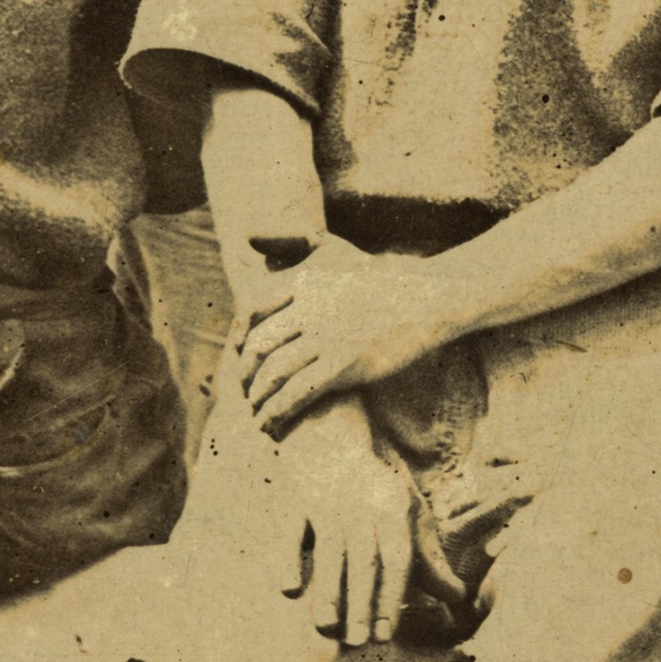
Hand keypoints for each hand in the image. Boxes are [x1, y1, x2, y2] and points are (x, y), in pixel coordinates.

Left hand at [234, 247, 470, 416]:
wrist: (422, 298)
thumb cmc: (375, 276)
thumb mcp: (332, 248)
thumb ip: (290, 242)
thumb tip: (246, 237)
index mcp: (301, 284)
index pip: (252, 313)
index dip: (239, 338)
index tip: (238, 355)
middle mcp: (309, 310)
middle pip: (260, 347)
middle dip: (246, 375)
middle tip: (245, 391)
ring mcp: (327, 338)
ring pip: (276, 374)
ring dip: (260, 399)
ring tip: (256, 415)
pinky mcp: (344, 364)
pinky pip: (299, 392)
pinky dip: (279, 411)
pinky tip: (272, 424)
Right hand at [264, 399, 420, 645]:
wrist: (332, 445)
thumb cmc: (377, 494)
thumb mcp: (409, 518)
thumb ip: (429, 559)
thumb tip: (458, 596)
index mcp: (395, 511)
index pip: (397, 559)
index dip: (391, 596)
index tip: (385, 635)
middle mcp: (363, 507)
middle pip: (363, 559)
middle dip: (361, 602)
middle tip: (358, 642)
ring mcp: (328, 503)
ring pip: (329, 550)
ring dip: (327, 589)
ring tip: (325, 627)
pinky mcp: (296, 503)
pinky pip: (292, 533)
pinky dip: (289, 559)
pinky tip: (289, 591)